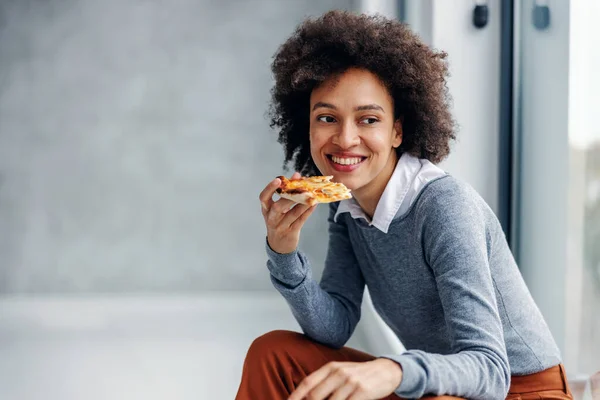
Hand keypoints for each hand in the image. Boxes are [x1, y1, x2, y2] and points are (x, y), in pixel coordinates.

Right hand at [259, 172, 316, 253]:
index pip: (263, 198)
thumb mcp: (276, 210)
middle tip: (300, 187)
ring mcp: (281, 226)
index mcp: (266, 210)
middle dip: (289, 197)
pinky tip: (314, 204)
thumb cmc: (278, 222)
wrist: (279, 246)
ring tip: (311, 193)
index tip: (278, 180)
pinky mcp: (291, 232)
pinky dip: (308, 211)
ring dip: (303, 202)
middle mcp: (271, 218)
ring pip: (293, 213)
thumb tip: (297, 175)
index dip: (269, 188)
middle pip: (278, 207)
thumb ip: (285, 194)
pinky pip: (301, 220)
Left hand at [288, 358, 402, 399]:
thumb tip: (306, 396)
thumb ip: (324, 382)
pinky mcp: (362, 391)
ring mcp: (350, 382)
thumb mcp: (341, 372)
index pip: (307, 383)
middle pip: (315, 395)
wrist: (386, 371)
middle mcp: (338, 373)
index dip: (295, 396)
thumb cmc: (360, 374)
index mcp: (330, 368)